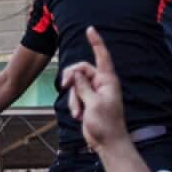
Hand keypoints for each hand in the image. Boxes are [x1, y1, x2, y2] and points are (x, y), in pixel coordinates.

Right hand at [60, 27, 128, 150]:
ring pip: (75, 84)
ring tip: (77, 112)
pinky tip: (77, 115)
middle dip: (71, 78)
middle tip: (64, 86)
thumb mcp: (93, 103)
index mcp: (108, 80)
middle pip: (80, 70)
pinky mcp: (87, 101)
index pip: (102, 56)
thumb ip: (83, 86)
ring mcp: (93, 92)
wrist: (107, 142)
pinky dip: (73, 104)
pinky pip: (75, 95)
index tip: (90, 29)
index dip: (96, 42)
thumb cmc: (106, 124)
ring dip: (73, 97)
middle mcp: (101, 83)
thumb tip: (75, 73)